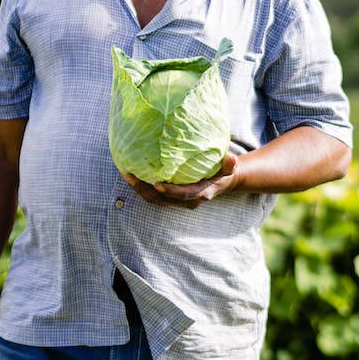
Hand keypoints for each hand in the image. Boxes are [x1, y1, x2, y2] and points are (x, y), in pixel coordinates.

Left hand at [122, 153, 238, 208]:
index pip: (184, 195)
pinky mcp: (172, 198)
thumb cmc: (225, 171)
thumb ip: (229, 164)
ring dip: (140, 189)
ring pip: (155, 199)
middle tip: (130, 176)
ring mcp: (178, 201)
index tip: (156, 183)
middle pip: (163, 199)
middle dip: (145, 190)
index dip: (170, 191)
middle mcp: (188, 200)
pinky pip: (154, 196)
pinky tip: (132, 175)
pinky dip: (142, 187)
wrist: (224, 182)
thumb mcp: (229, 168)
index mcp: (201, 193)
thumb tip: (231, 158)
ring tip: (126, 175)